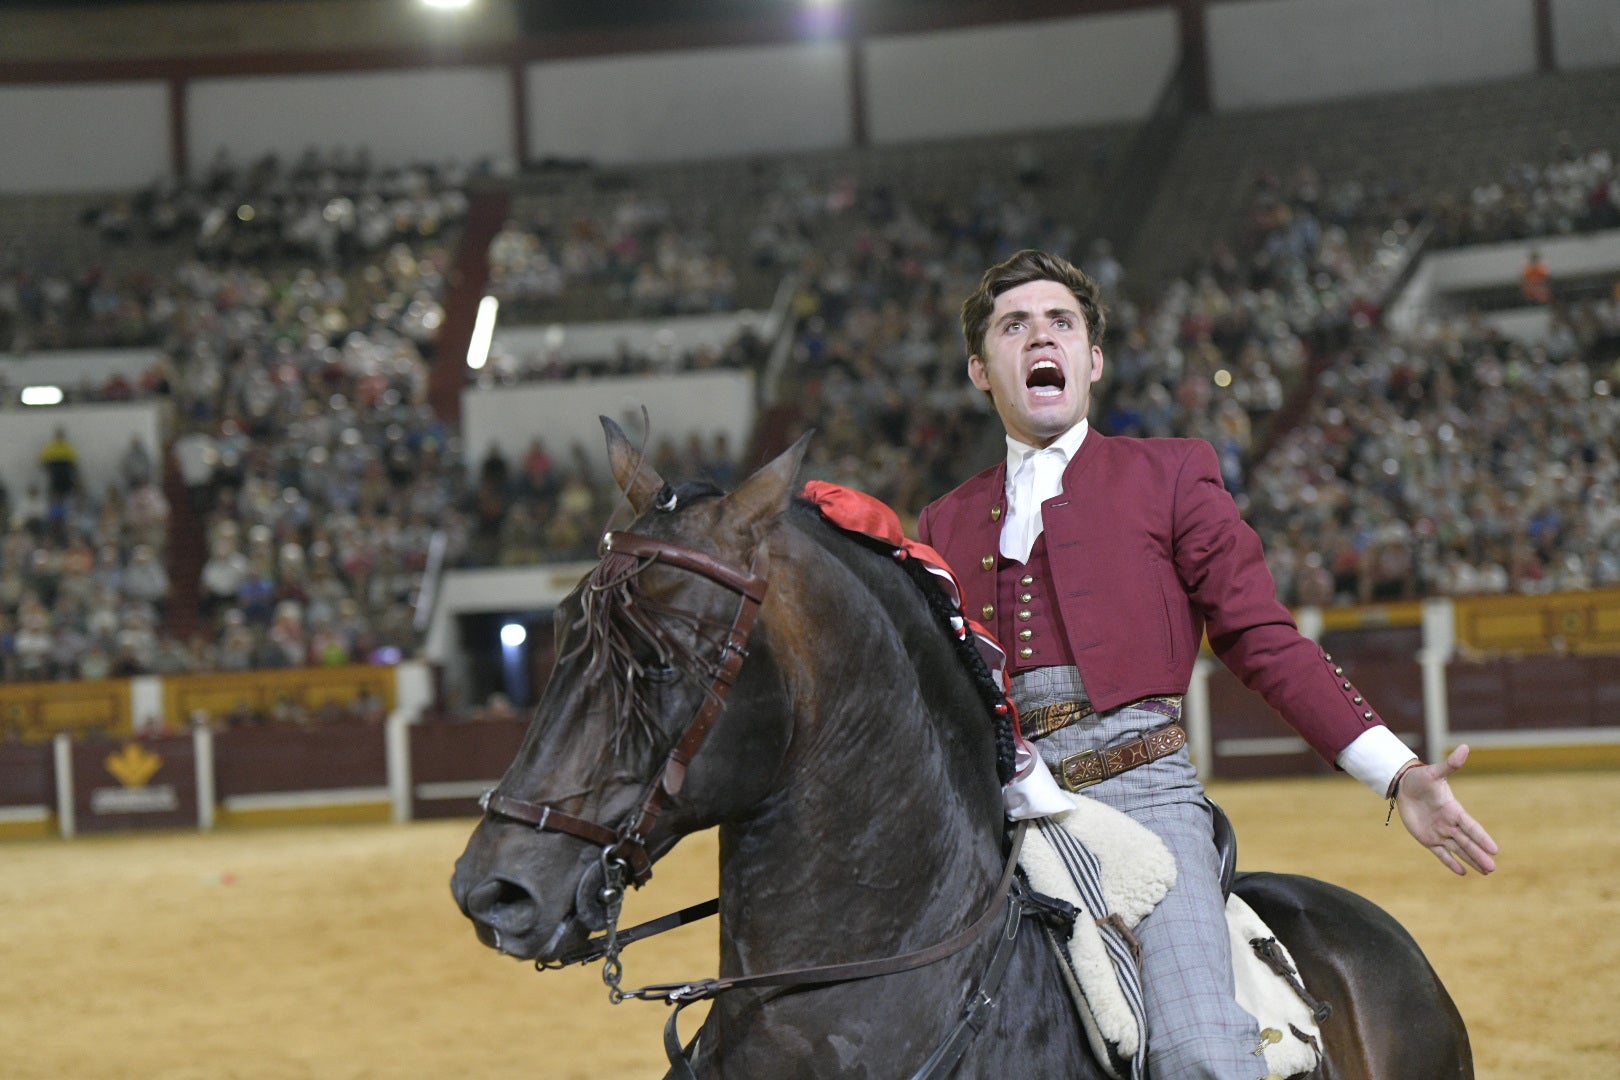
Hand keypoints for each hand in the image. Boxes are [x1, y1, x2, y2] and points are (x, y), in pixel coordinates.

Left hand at [1396, 744, 1498, 875]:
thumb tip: (1465, 747)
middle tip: (1493, 869)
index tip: (1494, 849)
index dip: (1481, 837)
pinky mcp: (1428, 839)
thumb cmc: (1422, 779)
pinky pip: (1440, 853)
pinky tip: (1462, 872)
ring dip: (1471, 861)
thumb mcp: (1434, 772)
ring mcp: (1440, 833)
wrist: (1406, 787)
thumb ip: (1450, 764)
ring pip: (1458, 850)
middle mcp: (1450, 824)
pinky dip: (1450, 862)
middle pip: (1467, 842)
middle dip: (1479, 855)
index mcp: (1454, 810)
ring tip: (1487, 872)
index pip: (1471, 826)